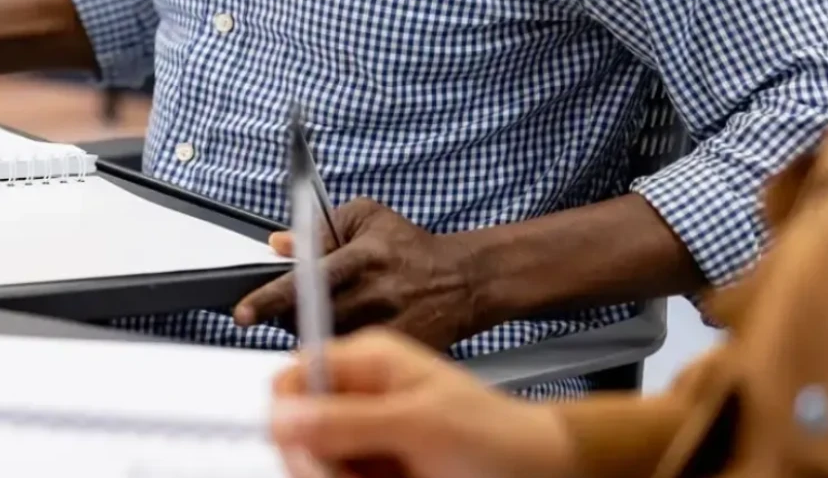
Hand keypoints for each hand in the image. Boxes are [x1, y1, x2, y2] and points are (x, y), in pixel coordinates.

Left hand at [235, 199, 480, 347]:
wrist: (462, 281)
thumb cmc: (408, 248)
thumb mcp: (365, 217)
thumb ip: (318, 227)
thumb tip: (279, 243)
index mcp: (364, 256)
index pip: (307, 277)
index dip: (270, 298)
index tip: (244, 314)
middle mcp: (376, 293)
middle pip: (312, 317)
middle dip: (290, 317)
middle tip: (289, 311)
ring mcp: (389, 326)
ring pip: (329, 343)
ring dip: (315, 336)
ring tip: (327, 319)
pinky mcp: (400, 353)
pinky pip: (355, 364)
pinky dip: (341, 358)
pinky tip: (348, 340)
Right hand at [269, 330, 578, 477]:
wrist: (543, 474)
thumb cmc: (499, 438)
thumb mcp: (421, 424)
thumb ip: (350, 419)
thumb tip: (284, 416)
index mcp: (366, 362)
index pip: (293, 377)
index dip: (288, 414)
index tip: (306, 450)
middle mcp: (359, 397)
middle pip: (298, 429)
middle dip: (318, 459)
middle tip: (353, 476)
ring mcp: (367, 437)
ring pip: (317, 462)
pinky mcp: (375, 470)